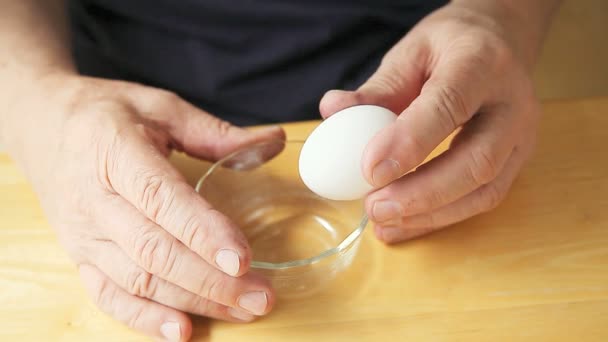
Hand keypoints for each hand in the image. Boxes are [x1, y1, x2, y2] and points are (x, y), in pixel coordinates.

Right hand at [7, 75, 284, 339]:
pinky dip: (145, 318)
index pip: (161, 199)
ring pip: (139, 279)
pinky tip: (183, 331)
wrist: (43, 125)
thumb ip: (216, 132)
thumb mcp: (161, 107)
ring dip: (193, 301)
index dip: (203, 232)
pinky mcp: (80, 255)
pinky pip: (110, 295)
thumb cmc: (107, 114)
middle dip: (212, 280)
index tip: (243, 259)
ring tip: (242, 310)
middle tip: (260, 296)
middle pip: (155, 250)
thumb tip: (273, 142)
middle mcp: (95, 199)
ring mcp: (84, 233)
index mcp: (116, 152)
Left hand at [320, 3, 542, 242]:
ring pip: (485, 190)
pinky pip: (484, 199)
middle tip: (374, 206)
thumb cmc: (452, 45)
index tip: (369, 170)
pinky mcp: (518, 161)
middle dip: (421, 193)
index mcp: (482, 63)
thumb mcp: (411, 52)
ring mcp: (522, 136)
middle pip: (477, 161)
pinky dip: (441, 218)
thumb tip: (332, 110)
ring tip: (384, 222)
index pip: (449, 105)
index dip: (409, 142)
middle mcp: (513, 103)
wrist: (502, 41)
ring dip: (431, 215)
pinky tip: (405, 223)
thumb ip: (376, 88)